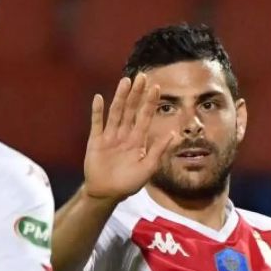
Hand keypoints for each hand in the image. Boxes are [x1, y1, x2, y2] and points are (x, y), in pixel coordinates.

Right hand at [82, 75, 173, 200]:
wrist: (107, 194)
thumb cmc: (129, 183)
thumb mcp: (148, 168)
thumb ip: (159, 150)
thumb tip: (174, 133)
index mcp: (138, 140)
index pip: (146, 117)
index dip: (150, 102)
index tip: (156, 87)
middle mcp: (125, 134)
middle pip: (131, 109)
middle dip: (137, 93)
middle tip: (141, 76)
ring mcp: (110, 136)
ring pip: (116, 113)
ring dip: (120, 97)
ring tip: (125, 81)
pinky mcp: (96, 141)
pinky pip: (97, 124)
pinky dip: (97, 111)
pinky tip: (98, 98)